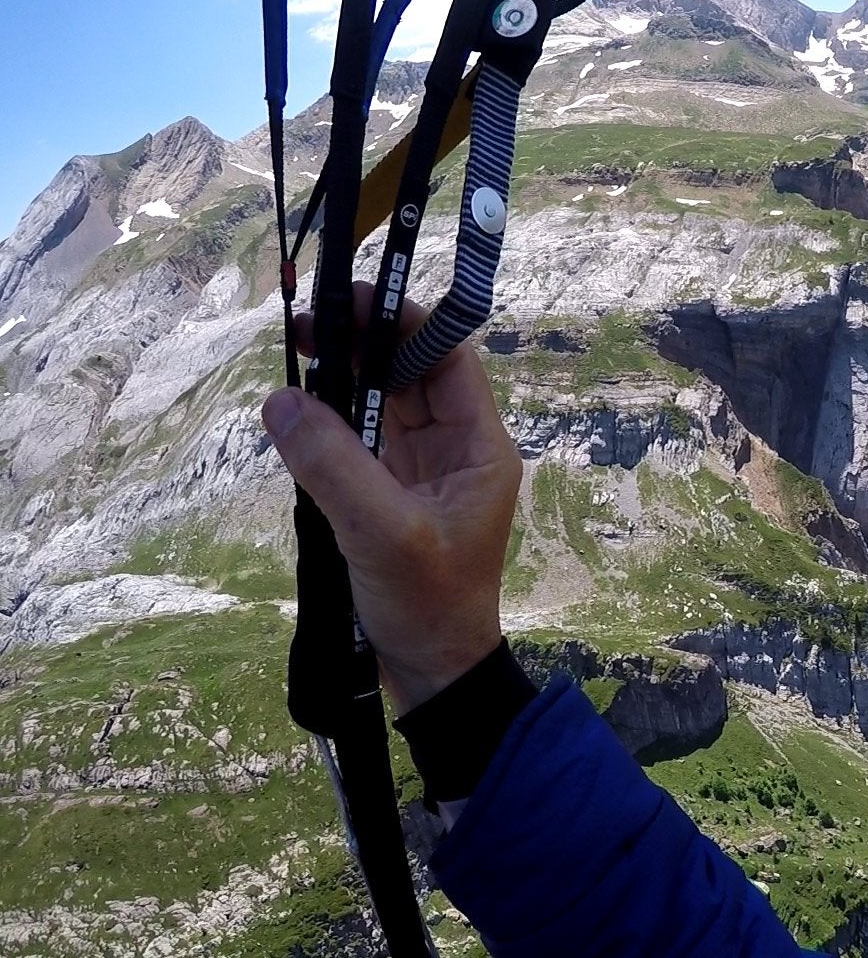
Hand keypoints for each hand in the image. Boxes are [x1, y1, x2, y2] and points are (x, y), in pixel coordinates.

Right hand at [261, 283, 522, 714]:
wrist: (435, 672)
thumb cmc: (427, 603)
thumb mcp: (380, 531)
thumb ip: (333, 463)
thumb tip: (283, 399)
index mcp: (480, 447)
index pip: (448, 357)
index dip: (403, 321)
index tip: (351, 299)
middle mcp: (457, 449)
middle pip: (412, 371)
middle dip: (363, 341)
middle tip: (306, 322)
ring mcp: (423, 471)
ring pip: (384, 401)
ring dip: (345, 376)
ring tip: (297, 352)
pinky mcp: (391, 494)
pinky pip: (363, 438)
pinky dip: (334, 419)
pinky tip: (301, 408)